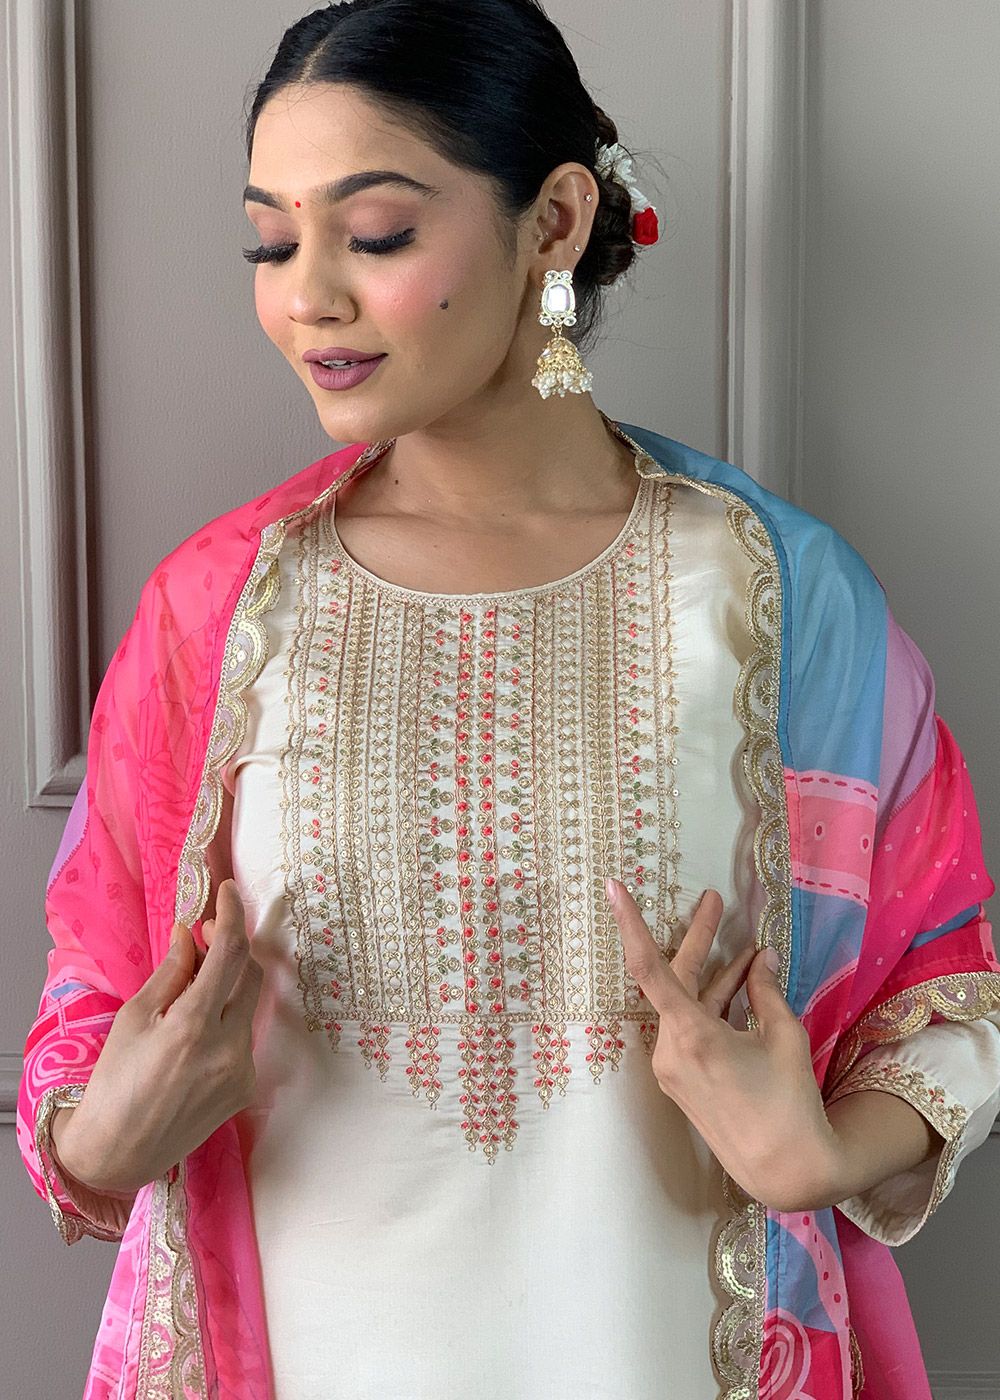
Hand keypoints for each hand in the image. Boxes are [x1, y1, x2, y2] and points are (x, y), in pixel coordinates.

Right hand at [50, 880, 263, 1195]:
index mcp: (194, 1025)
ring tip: (195, 986)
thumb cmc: (116, 1081)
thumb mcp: (135, 1018)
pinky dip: (228, 1020)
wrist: (120, 1151)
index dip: (232, 914)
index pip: (230, 952)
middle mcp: (228, 1047)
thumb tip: (190, 934)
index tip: (227, 891)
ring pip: (250, 1004)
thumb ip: (171, 972)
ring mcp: (243, 1069)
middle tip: (204, 937)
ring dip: (230, 984)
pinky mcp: (246, 1087)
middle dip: (232, 946)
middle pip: (251, 973)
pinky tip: (198, 1031)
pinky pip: (246, 1036)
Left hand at [606, 879, 839, 1211]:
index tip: (613, 888)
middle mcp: (670, 1050)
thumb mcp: (784, 1037)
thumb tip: (762, 958)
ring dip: (714, 977)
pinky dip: (712, 1007)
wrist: (785, 1170)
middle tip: (714, 900)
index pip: (648, 967)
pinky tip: (740, 986)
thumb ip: (766, 992)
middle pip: (675, 980)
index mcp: (690, 1036)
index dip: (629, 923)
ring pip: (685, 1005)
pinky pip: (689, 1029)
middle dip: (697, 939)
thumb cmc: (790, 1103)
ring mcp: (671, 1068)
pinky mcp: (680, 1081)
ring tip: (747, 950)